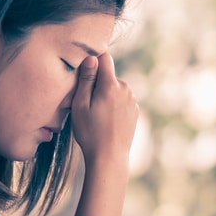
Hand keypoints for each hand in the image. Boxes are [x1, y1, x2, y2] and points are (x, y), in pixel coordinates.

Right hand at [70, 53, 138, 215]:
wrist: (109, 157)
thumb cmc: (90, 132)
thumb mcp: (80, 105)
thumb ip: (86, 79)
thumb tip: (91, 58)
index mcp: (111, 85)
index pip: (104, 58)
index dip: (93, 61)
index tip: (84, 73)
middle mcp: (125, 89)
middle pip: (109, 75)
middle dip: (97, 83)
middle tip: (86, 103)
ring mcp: (132, 100)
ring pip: (115, 88)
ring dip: (106, 95)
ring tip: (96, 115)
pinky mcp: (135, 111)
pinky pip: (121, 100)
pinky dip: (114, 105)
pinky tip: (106, 121)